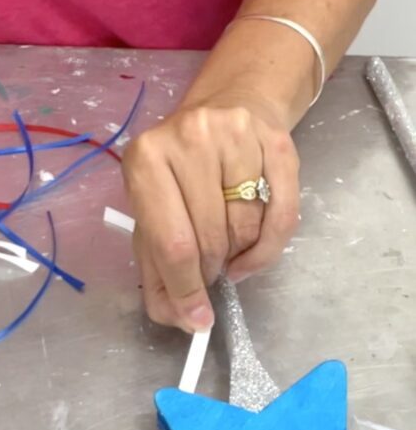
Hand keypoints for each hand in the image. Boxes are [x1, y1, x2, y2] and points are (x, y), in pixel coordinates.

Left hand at [122, 93, 299, 331]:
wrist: (226, 109)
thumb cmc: (181, 173)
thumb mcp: (153, 215)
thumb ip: (158, 272)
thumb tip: (185, 320)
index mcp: (145, 161)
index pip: (171, 243)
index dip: (186, 289)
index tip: (197, 318)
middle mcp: (189, 139)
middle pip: (211, 239)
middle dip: (211, 270)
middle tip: (210, 271)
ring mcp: (236, 135)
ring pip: (247, 228)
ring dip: (239, 253)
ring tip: (227, 244)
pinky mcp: (278, 142)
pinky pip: (283, 216)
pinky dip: (269, 247)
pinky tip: (254, 249)